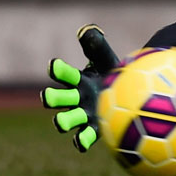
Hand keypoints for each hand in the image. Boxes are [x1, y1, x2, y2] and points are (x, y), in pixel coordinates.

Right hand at [40, 24, 120, 151]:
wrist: (129, 91)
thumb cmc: (114, 73)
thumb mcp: (107, 58)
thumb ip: (97, 46)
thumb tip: (88, 30)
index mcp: (77, 79)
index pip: (65, 73)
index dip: (59, 70)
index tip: (54, 65)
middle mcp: (75, 97)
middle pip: (60, 98)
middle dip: (53, 98)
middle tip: (47, 97)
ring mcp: (82, 114)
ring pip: (68, 118)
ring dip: (62, 121)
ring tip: (59, 123)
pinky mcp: (92, 128)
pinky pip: (85, 136)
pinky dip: (81, 140)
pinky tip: (80, 144)